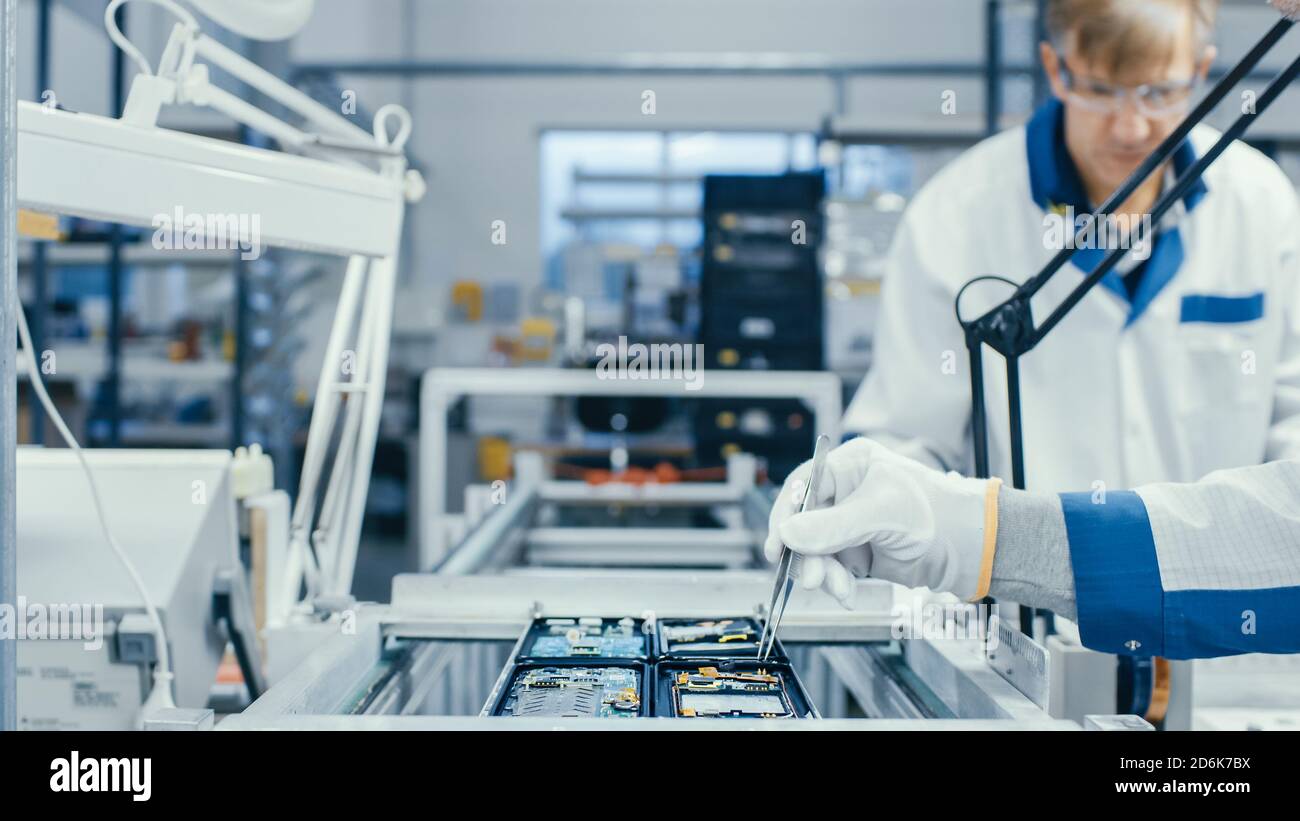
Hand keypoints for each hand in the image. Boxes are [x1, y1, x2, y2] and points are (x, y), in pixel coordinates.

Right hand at [764, 438, 997, 604]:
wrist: (970, 548)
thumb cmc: (937, 512)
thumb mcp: (882, 512)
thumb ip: (833, 525)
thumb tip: (788, 534)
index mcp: (849, 466)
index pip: (803, 486)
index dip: (786, 515)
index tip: (778, 545)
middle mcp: (844, 494)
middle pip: (803, 523)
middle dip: (806, 554)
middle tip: (811, 577)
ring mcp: (848, 525)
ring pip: (814, 551)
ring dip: (822, 573)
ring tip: (839, 588)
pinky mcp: (856, 553)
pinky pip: (831, 569)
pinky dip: (835, 584)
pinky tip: (847, 592)